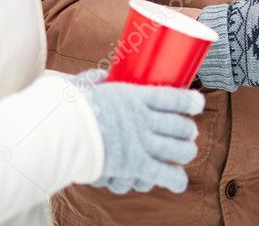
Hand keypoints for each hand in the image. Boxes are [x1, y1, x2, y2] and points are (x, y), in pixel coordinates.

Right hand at [77, 70, 203, 194]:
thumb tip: (100, 76)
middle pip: (180, 125)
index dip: (190, 101)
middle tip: (189, 132)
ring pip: (178, 149)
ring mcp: (142, 142)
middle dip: (188, 130)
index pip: (173, 97)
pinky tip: (179, 181)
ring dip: (185, 152)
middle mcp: (144, 119)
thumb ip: (94, 81)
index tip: (197, 103)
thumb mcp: (84, 86)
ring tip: (186, 151)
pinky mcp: (136, 165)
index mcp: (134, 96)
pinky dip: (175, 179)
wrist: (61, 132)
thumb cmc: (68, 109)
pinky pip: (164, 174)